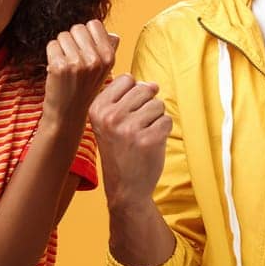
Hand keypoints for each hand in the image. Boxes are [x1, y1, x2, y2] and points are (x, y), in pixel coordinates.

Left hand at [45, 21, 118, 123]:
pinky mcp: (60, 66)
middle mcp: (96, 59)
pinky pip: (51, 45)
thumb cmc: (83, 89)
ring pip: (62, 36)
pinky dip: (51, 55)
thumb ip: (108, 50)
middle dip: (72, 40)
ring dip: (60, 48)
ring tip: (66, 66)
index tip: (84, 49)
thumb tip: (111, 34)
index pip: (94, 24)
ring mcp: (78, 63)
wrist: (68, 114)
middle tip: (73, 59)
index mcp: (109, 57)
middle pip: (77, 28)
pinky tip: (57, 69)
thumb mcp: (104, 71)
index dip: (86, 34)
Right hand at [88, 74, 170, 205]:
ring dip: (156, 119)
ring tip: (142, 136)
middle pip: (145, 89)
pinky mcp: (149, 139)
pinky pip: (167, 120)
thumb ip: (128, 98)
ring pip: (158, 104)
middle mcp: (110, 116)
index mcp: (97, 109)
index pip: (126, 79)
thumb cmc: (120, 150)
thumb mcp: (110, 122)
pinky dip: (164, 131)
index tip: (126, 113)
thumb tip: (153, 84)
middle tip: (136, 127)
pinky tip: (150, 144)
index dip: (133, 94)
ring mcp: (130, 128)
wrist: (125, 187)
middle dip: (147, 105)